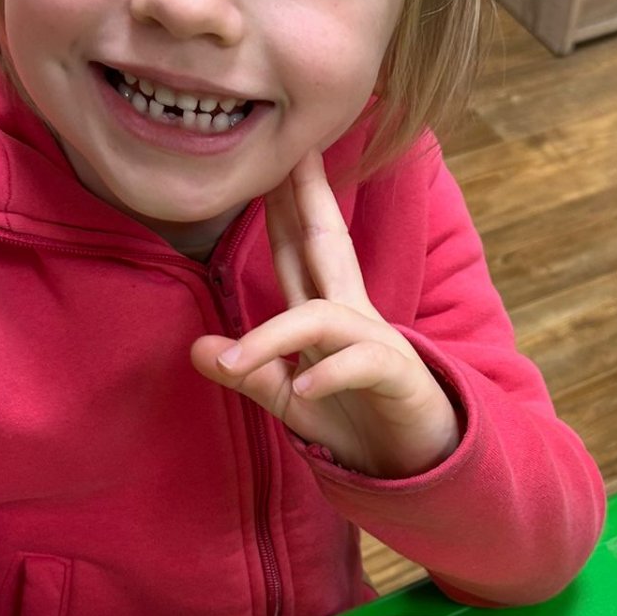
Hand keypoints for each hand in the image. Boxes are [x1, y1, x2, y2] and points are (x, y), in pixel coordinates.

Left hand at [192, 150, 460, 478]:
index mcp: (330, 314)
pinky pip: (362, 364)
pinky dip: (328, 376)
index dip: (281, 210)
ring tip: (236, 364)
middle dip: (309, 199)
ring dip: (274, 336)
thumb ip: (251, 372)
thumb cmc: (357, 422)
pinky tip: (302, 391)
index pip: (299, 252)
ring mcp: (379, 343)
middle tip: (290, 153)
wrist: (418, 462)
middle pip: (329, 247)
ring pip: (323, 318)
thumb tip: (198, 347)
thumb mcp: (291, 399)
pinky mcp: (399, 377)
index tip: (263, 166)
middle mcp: (355, 316)